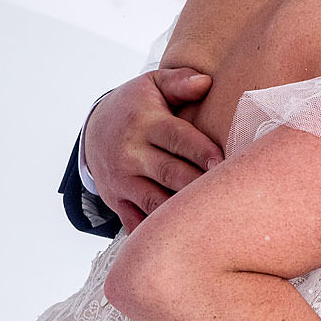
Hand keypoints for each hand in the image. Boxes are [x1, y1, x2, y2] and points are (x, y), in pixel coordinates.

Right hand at [81, 67, 221, 229]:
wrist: (93, 130)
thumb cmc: (136, 106)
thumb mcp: (152, 85)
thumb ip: (179, 81)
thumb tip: (206, 82)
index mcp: (144, 124)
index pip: (176, 138)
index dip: (201, 151)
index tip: (224, 162)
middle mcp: (131, 154)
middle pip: (169, 174)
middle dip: (198, 185)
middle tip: (227, 194)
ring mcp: (122, 181)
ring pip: (155, 203)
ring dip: (182, 212)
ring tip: (212, 217)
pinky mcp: (118, 202)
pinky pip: (136, 224)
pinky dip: (157, 234)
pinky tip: (183, 238)